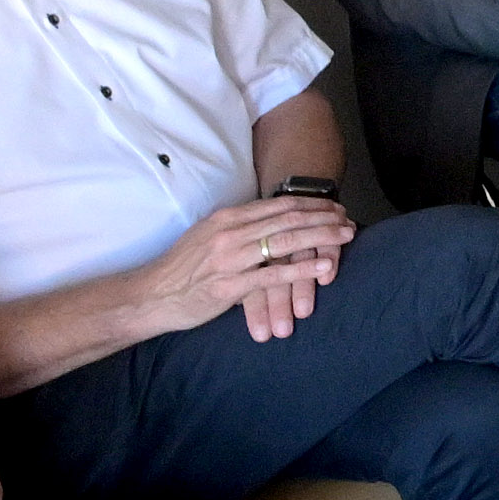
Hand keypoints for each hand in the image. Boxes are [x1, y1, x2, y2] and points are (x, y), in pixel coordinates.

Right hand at [149, 190, 354, 345]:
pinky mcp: (231, 286)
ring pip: (285, 241)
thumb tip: (264, 225)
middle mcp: (230, 233)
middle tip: (348, 217)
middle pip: (287, 218)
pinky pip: (274, 275)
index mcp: (226, 219)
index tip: (332, 204)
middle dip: (323, 216)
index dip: (309, 203)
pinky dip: (302, 269)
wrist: (151, 296)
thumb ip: (235, 229)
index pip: (277, 205)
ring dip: (321, 237)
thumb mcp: (206, 238)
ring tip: (346, 235)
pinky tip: (324, 266)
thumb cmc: (180, 270)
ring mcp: (231, 258)